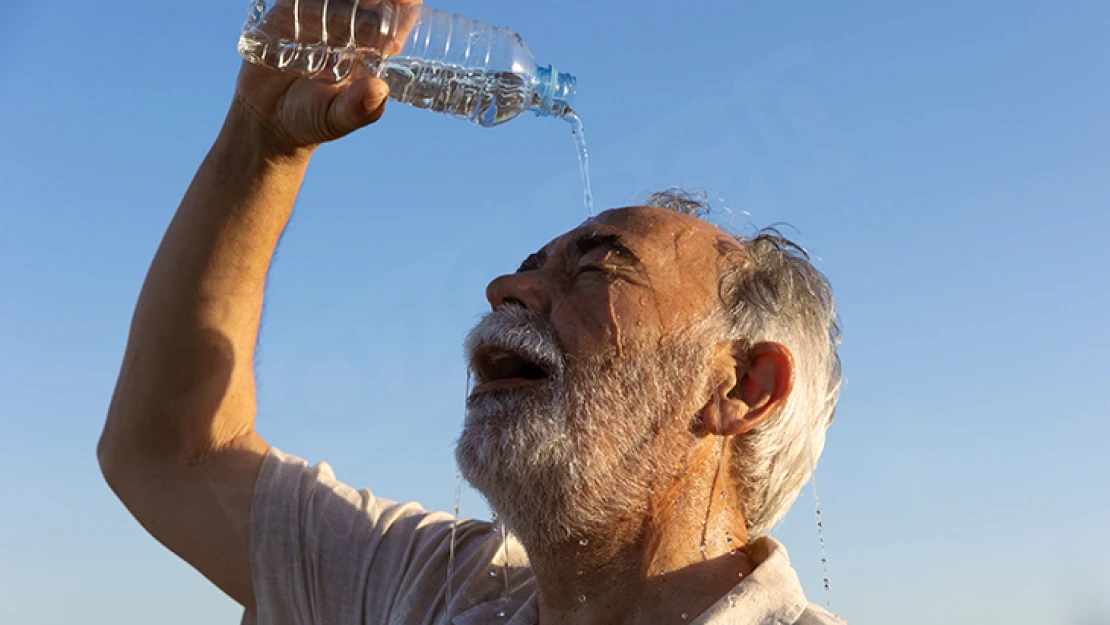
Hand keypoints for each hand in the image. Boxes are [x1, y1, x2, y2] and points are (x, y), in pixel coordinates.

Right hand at [231, 0, 422, 154]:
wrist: (264, 120)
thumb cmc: (310, 122)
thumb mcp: (335, 119)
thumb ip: (357, 110)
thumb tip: (379, 89)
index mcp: (373, 48)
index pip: (397, 17)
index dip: (404, 3)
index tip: (406, 0)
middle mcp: (350, 26)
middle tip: (367, 1)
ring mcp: (320, 15)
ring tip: (326, 5)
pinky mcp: (288, 9)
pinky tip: (299, 2)